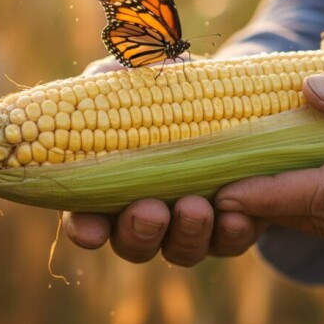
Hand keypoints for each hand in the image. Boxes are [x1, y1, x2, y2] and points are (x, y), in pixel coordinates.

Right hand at [64, 55, 259, 264]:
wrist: (227, 89)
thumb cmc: (163, 84)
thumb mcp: (134, 73)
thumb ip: (110, 79)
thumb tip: (99, 80)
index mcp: (110, 188)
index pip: (86, 221)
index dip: (85, 229)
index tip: (91, 230)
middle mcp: (147, 215)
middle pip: (134, 243)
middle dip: (140, 232)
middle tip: (151, 210)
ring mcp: (189, 225)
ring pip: (182, 249)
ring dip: (187, 234)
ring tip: (196, 206)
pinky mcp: (231, 224)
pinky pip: (231, 241)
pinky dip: (233, 232)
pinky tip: (237, 215)